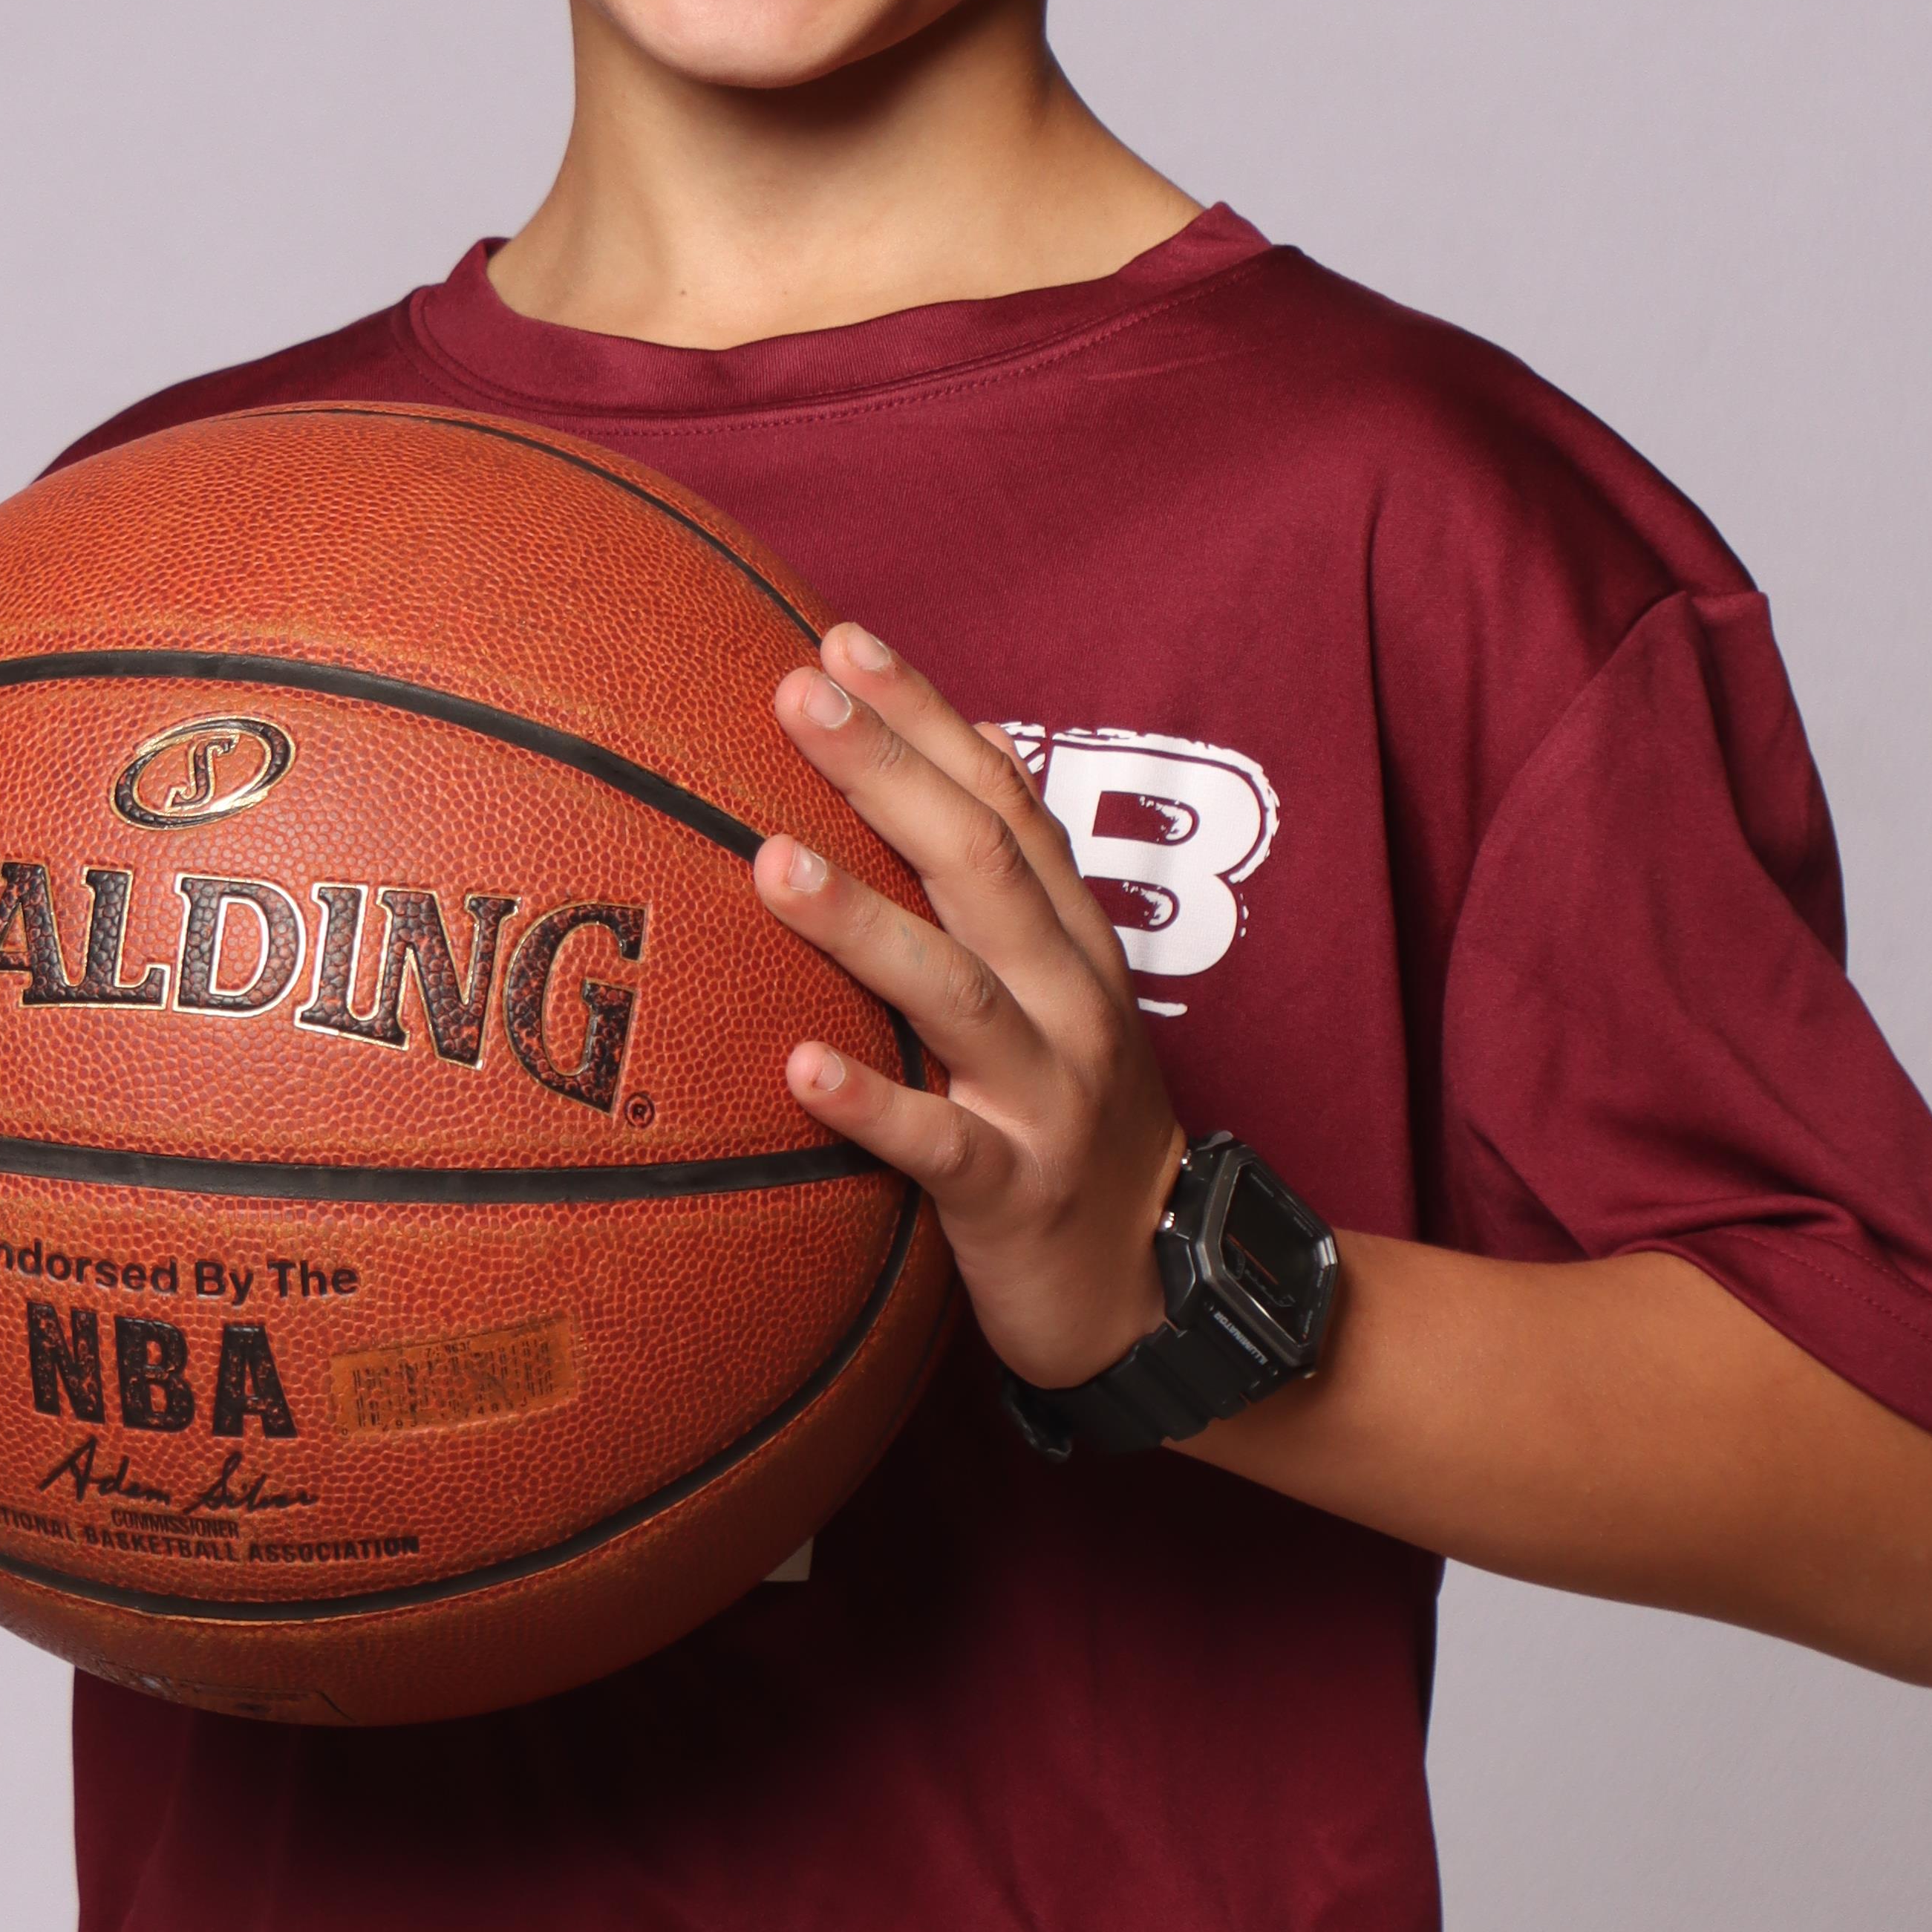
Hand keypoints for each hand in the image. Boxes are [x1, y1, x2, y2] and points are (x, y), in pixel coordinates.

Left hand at [753, 624, 1187, 1391]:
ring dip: (863, 923)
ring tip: (770, 862)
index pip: (1005, 803)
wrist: (1161, 1288)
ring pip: (957, 991)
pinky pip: (941, 1146)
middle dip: (888, 771)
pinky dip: (873, 1105)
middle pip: (981, 864)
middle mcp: (1069, 1001)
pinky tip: (798, 1068)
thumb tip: (874, 809)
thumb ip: (978, 917)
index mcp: (1069, 945)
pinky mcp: (1017, 1193)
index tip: (841, 643)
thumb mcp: (1046, 1006)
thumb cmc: (1072, 1131)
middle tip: (795, 694)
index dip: (928, 719)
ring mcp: (1049, 1096)